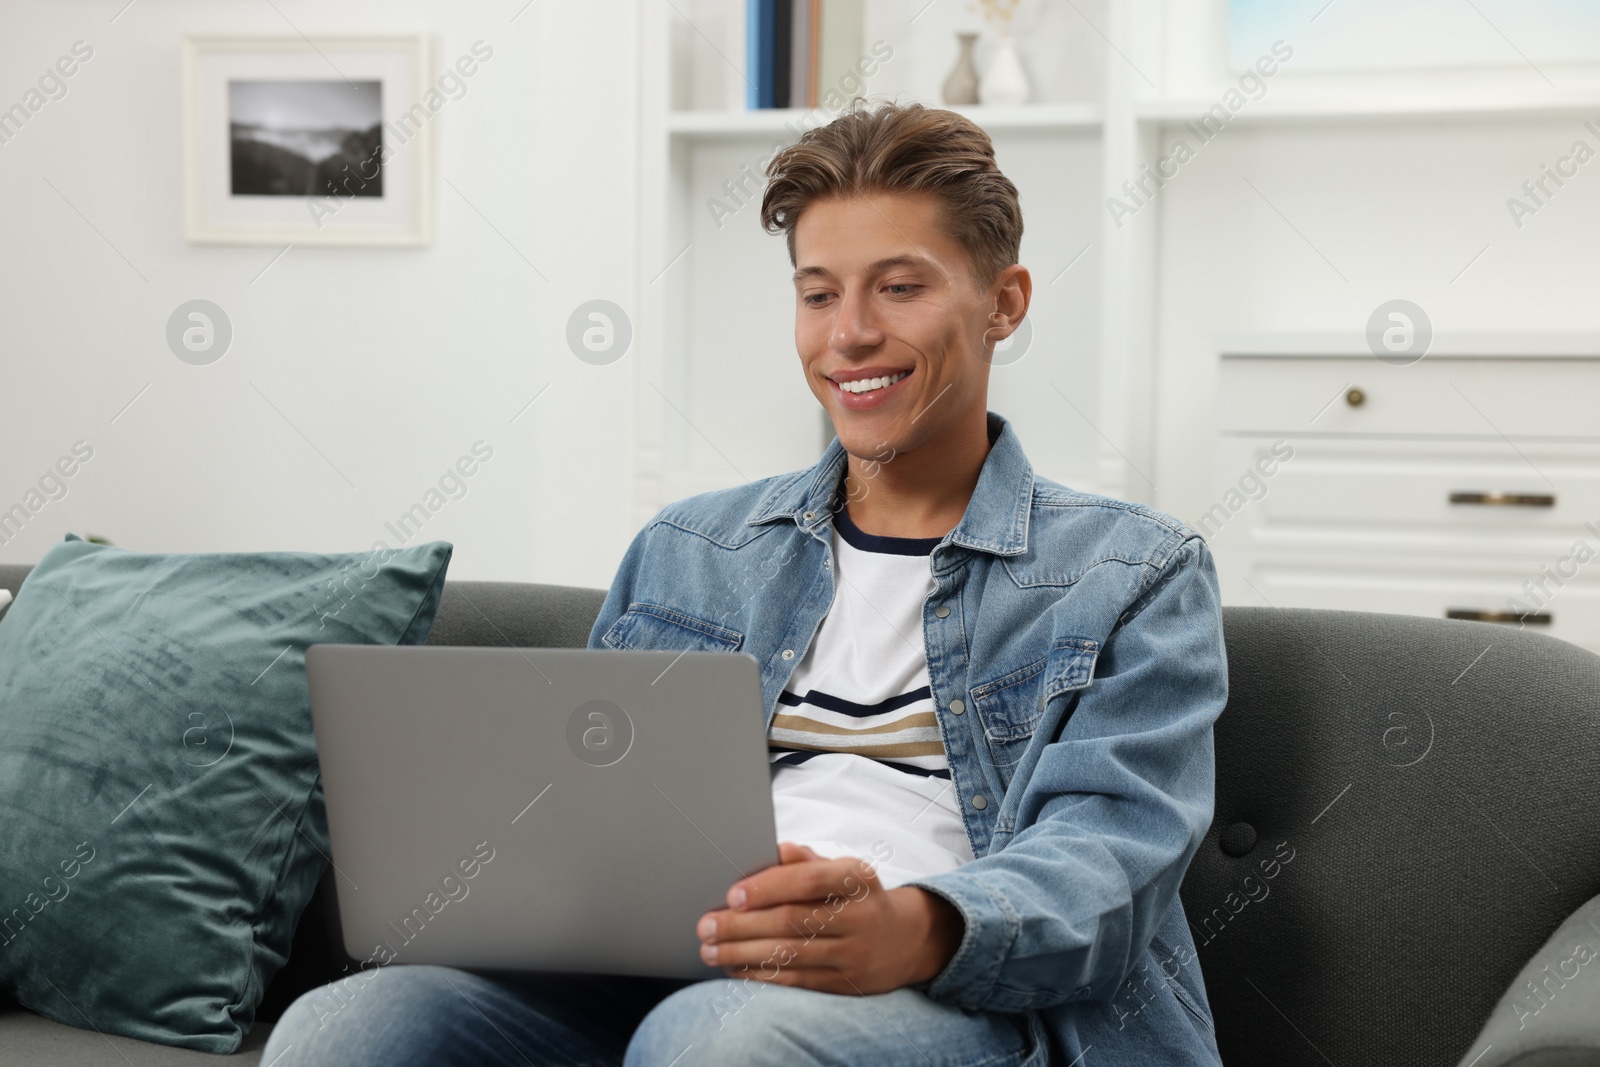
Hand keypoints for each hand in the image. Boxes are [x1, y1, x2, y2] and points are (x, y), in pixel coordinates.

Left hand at [696, 841, 963, 994]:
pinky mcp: (845, 984)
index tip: (732, 895)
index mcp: (857, 879)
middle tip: (706, 925)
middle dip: (742, 925)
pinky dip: (760, 975)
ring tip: (710, 949)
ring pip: (789, 954)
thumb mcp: (842, 870)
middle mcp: (860, 916)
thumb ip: (808, 861)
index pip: (810, 880)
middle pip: (792, 921)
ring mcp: (854, 954)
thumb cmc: (857, 897)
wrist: (905, 940)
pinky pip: (795, 980)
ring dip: (742, 953)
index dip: (768, 887)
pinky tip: (735, 968)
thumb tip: (777, 849)